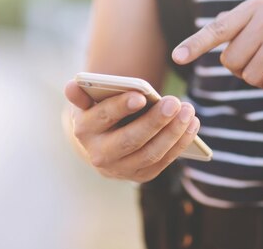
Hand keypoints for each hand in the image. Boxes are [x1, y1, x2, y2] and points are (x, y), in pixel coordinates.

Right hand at [64, 80, 199, 182]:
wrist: (101, 142)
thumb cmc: (98, 112)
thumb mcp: (87, 102)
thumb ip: (82, 93)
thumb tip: (70, 86)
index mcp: (84, 130)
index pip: (103, 118)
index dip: (121, 107)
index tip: (141, 96)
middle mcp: (99, 155)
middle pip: (131, 139)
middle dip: (155, 121)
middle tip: (175, 102)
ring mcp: (120, 169)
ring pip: (151, 153)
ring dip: (173, 133)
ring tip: (189, 111)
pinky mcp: (139, 176)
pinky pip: (163, 161)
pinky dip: (180, 143)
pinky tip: (192, 125)